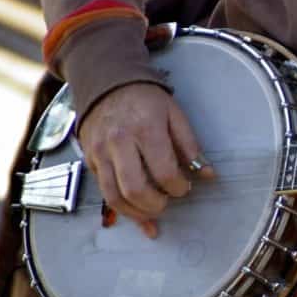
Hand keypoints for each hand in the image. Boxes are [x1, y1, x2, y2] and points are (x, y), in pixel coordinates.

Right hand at [78, 83, 213, 237]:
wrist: (107, 83)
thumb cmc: (145, 99)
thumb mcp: (174, 114)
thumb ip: (190, 146)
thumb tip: (207, 174)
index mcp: (146, 129)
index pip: (163, 172)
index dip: (178, 187)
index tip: (184, 187)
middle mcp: (119, 142)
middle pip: (135, 189)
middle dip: (155, 205)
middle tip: (167, 202)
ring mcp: (100, 152)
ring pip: (114, 197)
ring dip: (135, 213)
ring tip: (152, 213)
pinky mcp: (89, 159)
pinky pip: (103, 191)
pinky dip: (120, 207)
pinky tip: (135, 212)